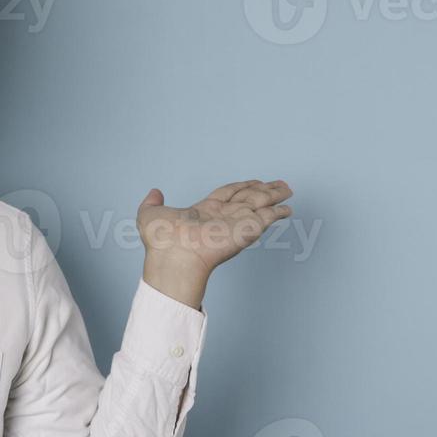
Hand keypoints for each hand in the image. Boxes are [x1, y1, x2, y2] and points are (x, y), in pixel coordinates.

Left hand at [136, 179, 293, 308]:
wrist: (174, 255)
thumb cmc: (161, 241)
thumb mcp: (149, 214)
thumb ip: (152, 202)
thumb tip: (154, 192)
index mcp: (204, 211)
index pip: (228, 193)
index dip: (241, 186)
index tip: (254, 181)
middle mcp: (222, 217)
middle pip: (248, 197)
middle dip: (264, 190)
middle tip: (280, 184)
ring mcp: (236, 223)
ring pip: (259, 203)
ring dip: (274, 195)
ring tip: (288, 188)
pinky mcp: (247, 230)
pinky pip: (267, 217)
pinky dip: (278, 212)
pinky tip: (288, 209)